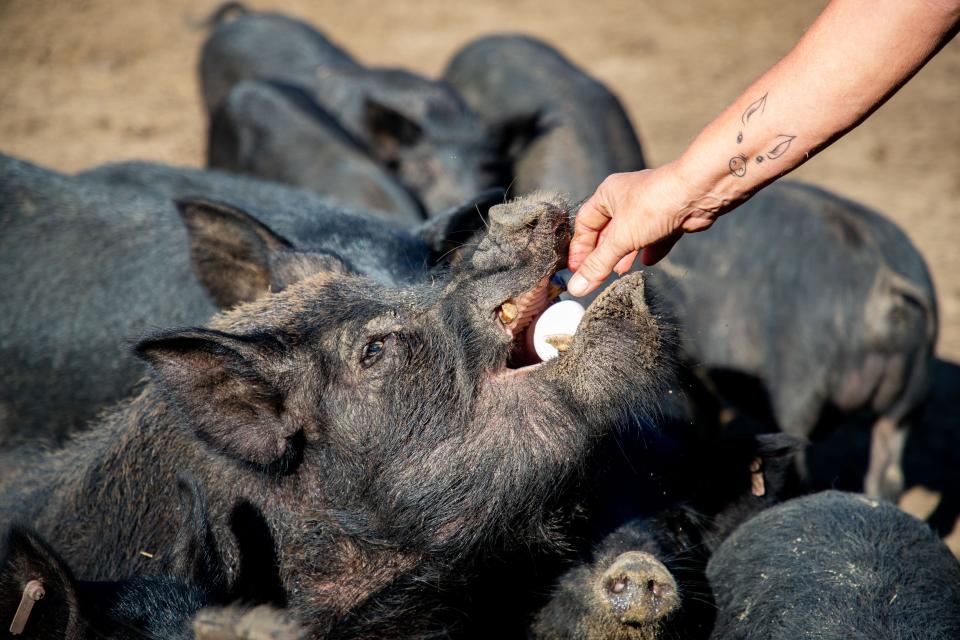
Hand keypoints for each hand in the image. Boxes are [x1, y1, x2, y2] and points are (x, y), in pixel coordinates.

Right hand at [566, 164, 717, 296]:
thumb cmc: (654, 204)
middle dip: (603, 254)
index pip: (585, 223)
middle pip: (608, 231)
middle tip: (596, 275)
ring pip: (632, 234)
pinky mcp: (670, 216)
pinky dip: (651, 249)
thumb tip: (576, 287)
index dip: (579, 248)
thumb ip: (598, 264)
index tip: (576, 270)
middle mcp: (627, 198)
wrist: (698, 192)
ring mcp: (650, 207)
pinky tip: (648, 262)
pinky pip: (656, 236)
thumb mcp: (620, 239)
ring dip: (625, 254)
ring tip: (619, 272)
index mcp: (608, 195)